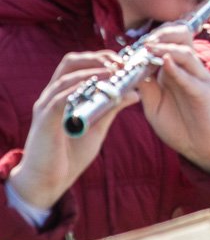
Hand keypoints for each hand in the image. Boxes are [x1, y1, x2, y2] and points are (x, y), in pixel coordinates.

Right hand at [9, 51, 138, 210]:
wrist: (48, 182)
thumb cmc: (70, 155)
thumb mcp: (97, 128)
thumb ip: (111, 109)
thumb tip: (134, 93)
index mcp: (63, 95)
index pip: (78, 64)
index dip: (101, 57)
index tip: (124, 60)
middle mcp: (52, 96)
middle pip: (70, 62)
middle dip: (97, 58)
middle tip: (121, 63)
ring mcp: (46, 107)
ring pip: (67, 77)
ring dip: (93, 71)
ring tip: (115, 72)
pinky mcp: (45, 121)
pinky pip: (60, 98)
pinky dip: (80, 89)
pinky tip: (98, 88)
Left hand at [136, 26, 209, 181]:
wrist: (204, 147)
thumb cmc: (180, 127)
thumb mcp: (153, 106)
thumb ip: (145, 88)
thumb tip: (130, 70)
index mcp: (174, 70)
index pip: (165, 44)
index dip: (146, 41)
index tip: (126, 47)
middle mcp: (187, 70)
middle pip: (180, 38)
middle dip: (160, 35)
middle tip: (141, 42)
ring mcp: (198, 79)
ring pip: (186, 52)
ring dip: (166, 47)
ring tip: (148, 48)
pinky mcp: (204, 92)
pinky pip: (191, 76)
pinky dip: (177, 68)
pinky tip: (165, 62)